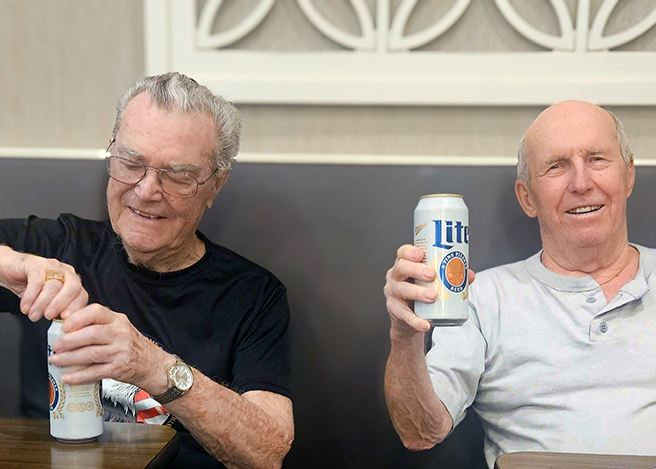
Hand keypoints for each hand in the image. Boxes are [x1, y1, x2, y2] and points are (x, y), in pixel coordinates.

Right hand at [0, 247, 87, 320]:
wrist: (11, 269)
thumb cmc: (31, 285)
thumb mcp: (47, 300)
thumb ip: (57, 310)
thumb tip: (61, 325)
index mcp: (72, 283)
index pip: (82, 295)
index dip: (75, 308)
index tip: (66, 320)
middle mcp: (65, 273)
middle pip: (72, 288)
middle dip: (61, 304)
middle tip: (49, 316)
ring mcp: (52, 266)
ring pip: (53, 285)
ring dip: (42, 304)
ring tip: (33, 315)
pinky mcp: (35, 264)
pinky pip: (37, 281)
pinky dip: (31, 296)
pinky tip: (26, 306)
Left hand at [50, 304, 172, 392]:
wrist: (153, 364)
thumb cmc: (132, 345)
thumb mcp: (120, 328)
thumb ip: (99, 324)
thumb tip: (68, 327)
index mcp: (118, 320)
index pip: (97, 312)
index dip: (78, 318)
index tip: (64, 325)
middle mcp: (120, 334)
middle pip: (92, 334)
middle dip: (70, 341)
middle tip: (55, 346)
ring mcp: (120, 352)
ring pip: (91, 354)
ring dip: (70, 358)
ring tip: (56, 360)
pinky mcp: (119, 368)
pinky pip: (96, 372)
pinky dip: (79, 376)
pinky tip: (68, 377)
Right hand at [384, 245, 474, 337]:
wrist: (409, 318)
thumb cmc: (421, 292)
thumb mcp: (432, 282)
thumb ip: (450, 276)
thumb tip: (469, 274)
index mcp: (404, 264)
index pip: (403, 252)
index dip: (410, 252)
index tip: (421, 254)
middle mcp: (395, 276)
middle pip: (401, 268)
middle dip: (416, 270)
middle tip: (432, 275)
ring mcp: (392, 293)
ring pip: (402, 289)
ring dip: (417, 292)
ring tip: (432, 296)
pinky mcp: (394, 310)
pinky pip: (404, 315)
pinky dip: (415, 320)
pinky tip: (425, 324)